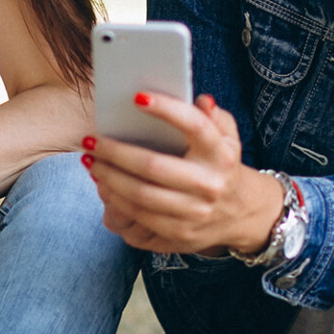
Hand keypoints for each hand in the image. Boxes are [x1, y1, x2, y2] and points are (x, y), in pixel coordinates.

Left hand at [84, 93, 284, 254]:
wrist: (242, 213)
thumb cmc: (223, 166)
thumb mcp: (228, 138)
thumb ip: (214, 117)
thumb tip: (201, 100)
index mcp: (221, 155)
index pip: (196, 127)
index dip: (167, 110)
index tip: (137, 98)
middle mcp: (210, 185)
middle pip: (153, 166)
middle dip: (116, 152)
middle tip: (91, 141)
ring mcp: (195, 214)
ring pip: (140, 196)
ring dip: (108, 178)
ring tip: (91, 162)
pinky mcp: (181, 235)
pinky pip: (139, 219)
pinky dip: (115, 201)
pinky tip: (103, 185)